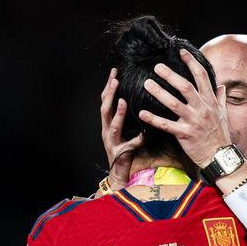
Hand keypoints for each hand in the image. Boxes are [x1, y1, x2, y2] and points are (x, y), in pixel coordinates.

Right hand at [100, 67, 143, 190]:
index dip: (108, 87)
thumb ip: (130, 119)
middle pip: (104, 108)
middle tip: (114, 79)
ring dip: (116, 113)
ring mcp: (111, 142)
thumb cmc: (124, 151)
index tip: (114, 72)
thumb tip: (141, 103)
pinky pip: (128, 146)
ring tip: (120, 100)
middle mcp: (106, 130)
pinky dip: (135, 140)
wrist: (119, 173)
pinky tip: (142, 135)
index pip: (106, 101)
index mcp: (108, 123)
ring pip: (111, 125)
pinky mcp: (119, 153)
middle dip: (108, 93)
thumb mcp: (126, 129)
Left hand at [138, 48, 231, 167]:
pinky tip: (142, 113)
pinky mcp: (185, 134)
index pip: (202, 76)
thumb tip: (221, 85)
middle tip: (157, 67)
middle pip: (185, 86)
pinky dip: (154, 119)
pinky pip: (166, 125)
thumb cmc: (220, 135)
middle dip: (170, 75)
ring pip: (174, 103)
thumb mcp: (223, 114)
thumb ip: (220, 98)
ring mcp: (193, 121)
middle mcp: (202, 108)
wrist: (220, 156)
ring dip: (159, 92)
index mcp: (210, 101)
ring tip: (146, 84)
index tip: (182, 52)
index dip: (192, 62)